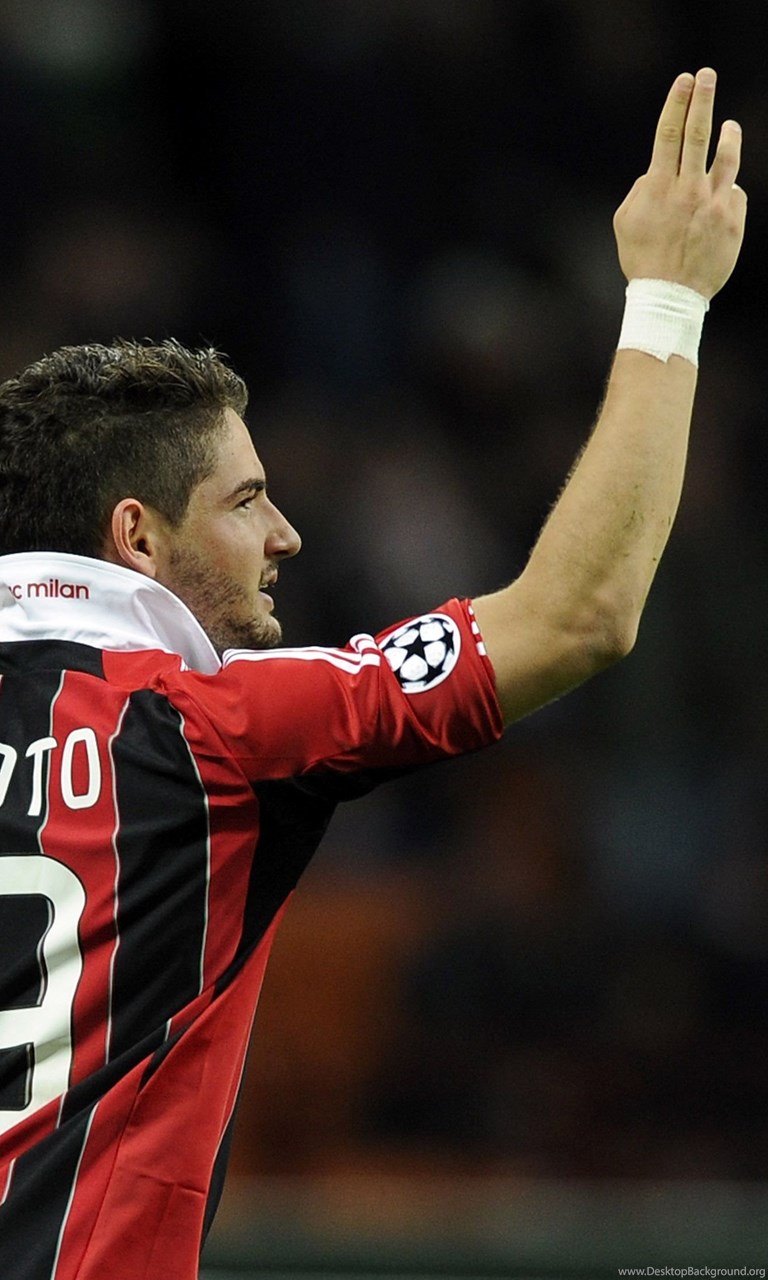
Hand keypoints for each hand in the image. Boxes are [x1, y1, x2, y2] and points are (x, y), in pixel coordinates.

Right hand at [613, 68, 746, 299]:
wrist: (670, 297)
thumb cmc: (643, 259)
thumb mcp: (625, 223)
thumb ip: (640, 190)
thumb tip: (656, 171)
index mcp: (660, 188)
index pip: (669, 134)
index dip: (676, 104)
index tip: (684, 80)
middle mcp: (689, 190)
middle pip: (697, 135)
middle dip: (702, 101)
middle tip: (706, 76)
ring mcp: (715, 204)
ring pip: (727, 159)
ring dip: (729, 137)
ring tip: (730, 126)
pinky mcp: (734, 221)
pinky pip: (734, 195)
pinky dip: (725, 194)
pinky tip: (716, 205)